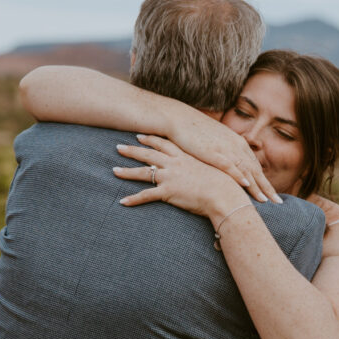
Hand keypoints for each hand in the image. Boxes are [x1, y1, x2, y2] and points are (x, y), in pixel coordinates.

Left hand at [114, 135, 251, 218]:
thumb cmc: (225, 183)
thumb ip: (206, 167)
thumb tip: (207, 169)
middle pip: (149, 154)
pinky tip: (122, 202)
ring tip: (113, 170)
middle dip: (132, 150)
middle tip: (118, 147)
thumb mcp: (215, 168)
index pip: (165, 144)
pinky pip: (146, 196)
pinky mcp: (168, 192)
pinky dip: (133, 199)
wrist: (224, 194)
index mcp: (185, 157)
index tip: (140, 136)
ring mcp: (170, 177)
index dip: (151, 140)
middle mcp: (175, 164)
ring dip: (127, 172)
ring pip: (143, 172)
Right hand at [168, 119, 280, 203]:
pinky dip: (239, 175)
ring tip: (265, 200)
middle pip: (255, 170)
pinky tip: (246, 185)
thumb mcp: (216, 141)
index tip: (272, 195)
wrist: (179, 118)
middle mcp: (235, 145)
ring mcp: (225, 148)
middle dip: (266, 187)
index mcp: (237, 143)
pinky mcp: (212, 151)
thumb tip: (230, 167)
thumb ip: (226, 152)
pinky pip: (229, 165)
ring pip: (245, 170)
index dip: (264, 182)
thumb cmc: (195, 131)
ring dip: (256, 186)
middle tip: (278, 202)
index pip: (254, 166)